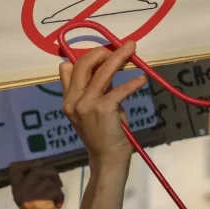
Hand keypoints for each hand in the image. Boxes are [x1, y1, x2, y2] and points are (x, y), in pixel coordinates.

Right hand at [9, 162, 64, 208]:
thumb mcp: (32, 195)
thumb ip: (33, 181)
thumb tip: (44, 163)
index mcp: (16, 188)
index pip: (14, 168)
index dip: (29, 163)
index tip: (40, 167)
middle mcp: (20, 191)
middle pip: (37, 169)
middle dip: (51, 173)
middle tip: (57, 183)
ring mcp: (29, 196)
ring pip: (48, 179)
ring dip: (57, 187)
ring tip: (56, 196)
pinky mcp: (40, 201)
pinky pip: (54, 189)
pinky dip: (60, 196)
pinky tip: (58, 204)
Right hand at [59, 42, 146, 167]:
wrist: (106, 159)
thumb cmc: (102, 134)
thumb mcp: (92, 108)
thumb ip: (94, 88)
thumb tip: (105, 65)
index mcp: (68, 99)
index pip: (68, 68)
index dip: (87, 57)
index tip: (105, 53)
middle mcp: (72, 100)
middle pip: (83, 64)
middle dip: (102, 52)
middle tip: (121, 48)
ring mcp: (85, 104)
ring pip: (102, 71)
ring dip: (119, 56)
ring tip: (132, 48)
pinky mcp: (102, 109)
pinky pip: (119, 89)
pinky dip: (133, 82)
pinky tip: (141, 79)